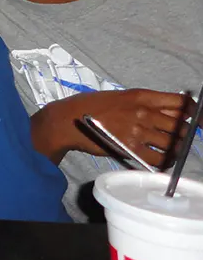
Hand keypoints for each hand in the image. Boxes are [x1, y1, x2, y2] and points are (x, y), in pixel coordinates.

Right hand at [33, 89, 194, 167]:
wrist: (69, 119)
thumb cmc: (93, 106)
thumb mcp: (122, 97)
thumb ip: (147, 104)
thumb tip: (173, 113)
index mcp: (142, 96)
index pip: (183, 103)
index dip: (196, 114)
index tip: (198, 122)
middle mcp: (143, 112)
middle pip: (182, 126)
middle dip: (184, 135)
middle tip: (179, 139)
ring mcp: (138, 130)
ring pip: (173, 144)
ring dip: (176, 150)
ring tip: (171, 152)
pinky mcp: (131, 148)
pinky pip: (159, 159)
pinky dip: (165, 163)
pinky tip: (160, 161)